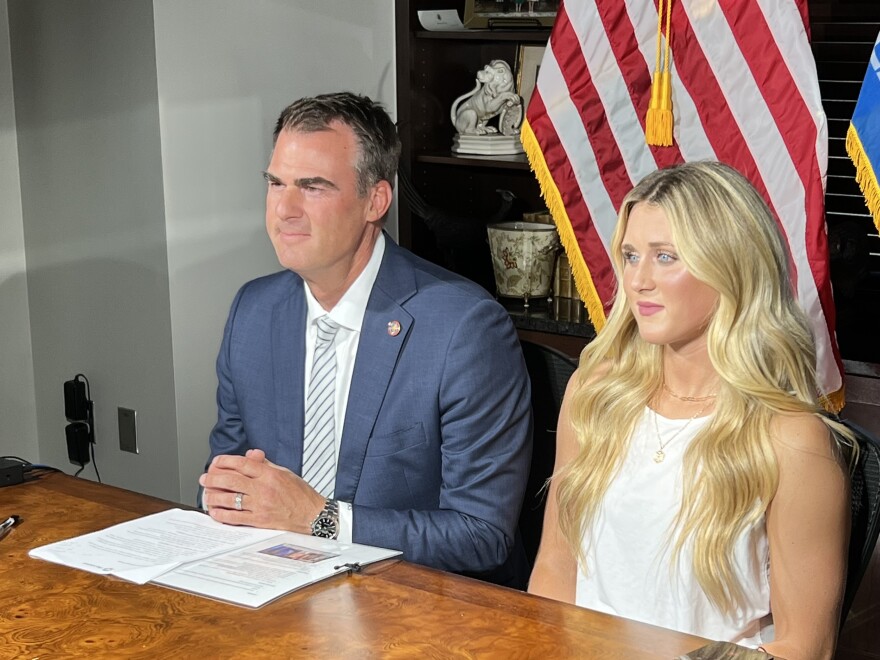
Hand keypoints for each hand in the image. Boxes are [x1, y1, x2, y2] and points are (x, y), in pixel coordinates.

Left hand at [198, 449, 324, 532]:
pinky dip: (222, 515)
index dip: (226, 462)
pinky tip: (215, 511)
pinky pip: (236, 517)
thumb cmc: (301, 494)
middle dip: (214, 478)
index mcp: (270, 474)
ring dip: (214, 496)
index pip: (242, 464)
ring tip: (207, 494)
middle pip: (232, 481)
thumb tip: (250, 455)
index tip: (216, 462)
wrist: (313, 515)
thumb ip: (265, 464)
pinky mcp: (260, 520)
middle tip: (205, 478)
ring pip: (230, 499)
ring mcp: (261, 505)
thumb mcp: (285, 473)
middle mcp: (264, 488)